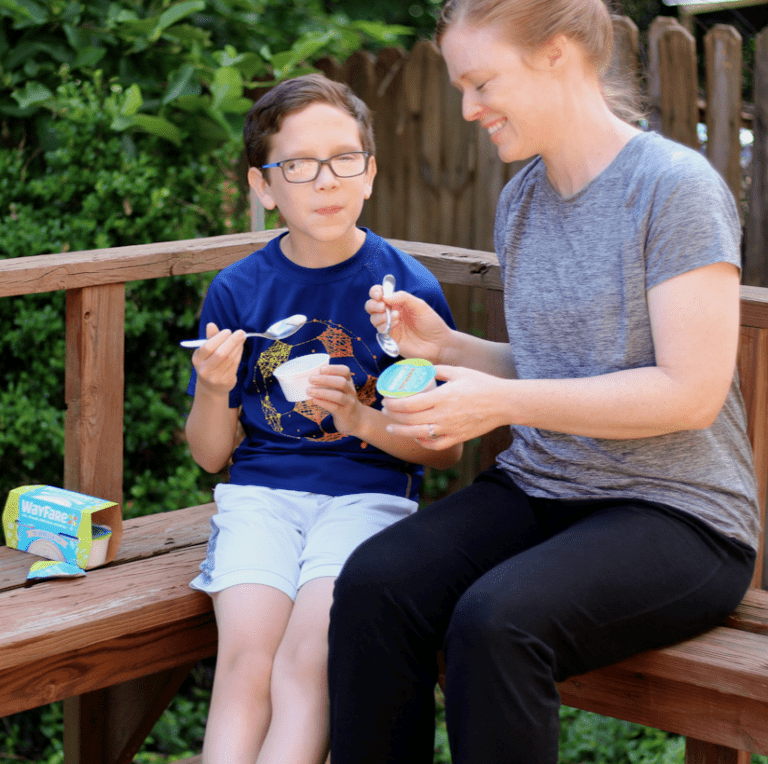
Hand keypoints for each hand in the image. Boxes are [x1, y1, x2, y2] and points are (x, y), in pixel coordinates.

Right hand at [191, 322, 245, 395]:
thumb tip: (211, 324)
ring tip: (242, 337)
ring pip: (230, 359)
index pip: (207, 347)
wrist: (211, 386)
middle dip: (232, 341)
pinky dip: (239, 354)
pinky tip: (240, 347)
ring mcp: (215, 377)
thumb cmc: (209, 362)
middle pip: (221, 353)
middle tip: (241, 332)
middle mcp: (205, 369)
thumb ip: (210, 338)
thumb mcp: (206, 351)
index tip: (228, 331)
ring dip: (238, 347)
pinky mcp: (226, 381)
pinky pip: (235, 364)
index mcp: (197, 359)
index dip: (219, 338)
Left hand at [307, 364, 363, 434]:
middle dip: (325, 379)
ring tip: (309, 391)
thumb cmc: (342, 401)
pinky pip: (334, 407)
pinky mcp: (344, 414)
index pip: (345, 371)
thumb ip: (329, 382)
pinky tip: (314, 400)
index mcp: (349, 382)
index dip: (333, 368)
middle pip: (341, 382)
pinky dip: (323, 403)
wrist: (355, 420)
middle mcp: (351, 391)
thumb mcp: (340, 389)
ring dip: (322, 392)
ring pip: (338, 396)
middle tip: (311, 379)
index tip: (321, 369)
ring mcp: (349, 403)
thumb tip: (308, 376)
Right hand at [366, 286, 452, 363]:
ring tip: (396, 317)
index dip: (376, 292)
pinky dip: (383, 326)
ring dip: (380, 316)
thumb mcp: (420, 305)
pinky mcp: (390, 339)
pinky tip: (394, 325)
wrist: (438, 344)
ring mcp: (390, 326)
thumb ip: (403, 298)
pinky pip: (379, 331)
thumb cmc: (432, 323)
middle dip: (373, 304)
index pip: (381, 294)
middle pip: (372, 306)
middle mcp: (392, 313)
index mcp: (398, 303)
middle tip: (382, 306)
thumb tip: (385, 296)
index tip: (379, 294)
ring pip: (374, 318)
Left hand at [382, 365, 509, 448]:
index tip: (385, 400)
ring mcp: (450, 428)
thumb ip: (437, 370)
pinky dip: (422, 442)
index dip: (393, 404)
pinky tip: (415, 438)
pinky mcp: (457, 437)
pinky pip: (435, 444)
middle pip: (409, 420)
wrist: (503, 402)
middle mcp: (443, 415)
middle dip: (392, 416)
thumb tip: (422, 369)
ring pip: (418, 435)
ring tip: (390, 429)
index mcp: (442, 397)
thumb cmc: (482, 383)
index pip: (408, 404)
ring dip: (400, 432)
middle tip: (385, 411)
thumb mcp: (458, 371)